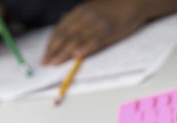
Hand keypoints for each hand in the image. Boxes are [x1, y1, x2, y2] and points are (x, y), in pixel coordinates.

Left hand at [42, 0, 176, 64]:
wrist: (133, 1)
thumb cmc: (113, 8)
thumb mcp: (91, 9)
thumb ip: (79, 19)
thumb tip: (65, 30)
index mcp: (79, 12)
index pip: (60, 29)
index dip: (50, 43)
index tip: (44, 55)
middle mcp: (85, 16)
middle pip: (65, 35)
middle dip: (53, 50)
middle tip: (45, 63)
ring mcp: (97, 23)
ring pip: (77, 39)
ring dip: (64, 52)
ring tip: (55, 62)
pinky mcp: (109, 30)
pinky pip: (94, 41)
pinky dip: (84, 48)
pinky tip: (77, 55)